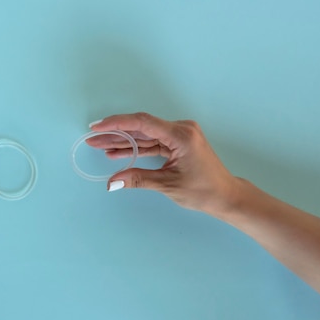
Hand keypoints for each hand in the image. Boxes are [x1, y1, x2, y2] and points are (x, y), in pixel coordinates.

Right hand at [87, 112, 238, 214]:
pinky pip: (152, 142)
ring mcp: (179, 135)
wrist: (226, 195)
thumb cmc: (204, 191)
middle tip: (93, 138)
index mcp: (181, 135)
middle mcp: (180, 129)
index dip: (117, 123)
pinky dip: (136, 148)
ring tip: (100, 145)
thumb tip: (112, 183)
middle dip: (116, 133)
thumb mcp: (168, 185)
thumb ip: (138, 179)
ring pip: (145, 135)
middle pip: (141, 127)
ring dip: (123, 141)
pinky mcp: (178, 143)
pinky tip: (117, 152)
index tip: (98, 126)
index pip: (143, 123)